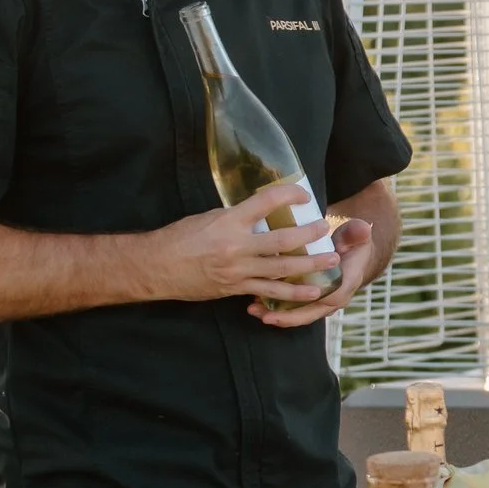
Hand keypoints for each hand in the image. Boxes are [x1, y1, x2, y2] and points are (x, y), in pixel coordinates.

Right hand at [154, 181, 341, 306]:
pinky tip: (311, 292)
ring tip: (332, 261)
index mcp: (229, 221)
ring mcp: (238, 270)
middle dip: (310, 235)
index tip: (303, 194)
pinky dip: (292, 293)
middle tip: (326, 229)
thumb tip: (262, 212)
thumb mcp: (209, 217)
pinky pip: (269, 292)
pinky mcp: (236, 288)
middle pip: (283, 240)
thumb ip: (237, 216)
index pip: (266, 202)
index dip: (289, 195)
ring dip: (311, 266)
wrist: (156, 267)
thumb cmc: (180, 237)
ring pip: (283, 269)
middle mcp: (236, 246)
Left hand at [255, 214, 377, 328]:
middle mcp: (335, 296)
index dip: (314, 298)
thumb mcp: (355, 234)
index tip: (293, 297)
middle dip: (289, 316)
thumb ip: (356, 232)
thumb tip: (363, 228)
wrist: (352, 251)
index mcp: (346, 281)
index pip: (333, 295)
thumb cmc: (350, 241)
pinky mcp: (309, 301)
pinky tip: (254, 305)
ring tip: (254, 311)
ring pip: (300, 315)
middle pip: (312, 312)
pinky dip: (275, 310)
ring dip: (277, 315)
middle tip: (266, 315)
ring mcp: (322, 301)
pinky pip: (293, 311)